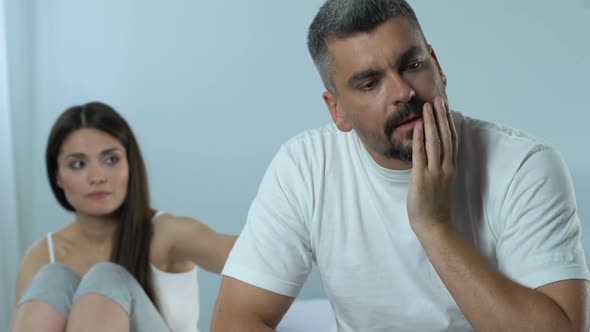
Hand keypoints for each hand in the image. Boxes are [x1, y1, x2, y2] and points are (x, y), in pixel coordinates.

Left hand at [406, 96, 456, 233]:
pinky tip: (417, 126)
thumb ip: (439, 166)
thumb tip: (432, 151)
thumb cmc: (434, 205)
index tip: (445, 107)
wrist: (434, 225)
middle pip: (446, 136)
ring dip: (431, 122)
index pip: (452, 139)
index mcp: (451, 167)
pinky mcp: (422, 178)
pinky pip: (421, 155)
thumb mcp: (441, 181)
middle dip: (441, 116)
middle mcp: (445, 167)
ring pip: (435, 142)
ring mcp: (435, 172)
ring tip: (427, 106)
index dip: (448, 121)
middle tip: (438, 99)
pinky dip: (419, 139)